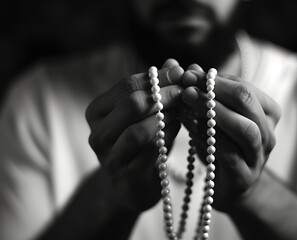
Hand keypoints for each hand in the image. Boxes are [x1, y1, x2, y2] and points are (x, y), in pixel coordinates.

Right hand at [85, 59, 183, 212]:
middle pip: (132, 104)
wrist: (131, 186)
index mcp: (97, 111)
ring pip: (139, 129)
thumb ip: (156, 89)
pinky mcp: (125, 177)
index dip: (158, 77)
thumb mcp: (146, 114)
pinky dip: (168, 136)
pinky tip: (179, 128)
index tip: (182, 73)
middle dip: (165, 95)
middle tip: (187, 92)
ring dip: (167, 117)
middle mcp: (97, 133)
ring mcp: (108, 157)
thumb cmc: (140, 144)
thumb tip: (173, 63)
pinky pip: (150, 151)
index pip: (127, 85)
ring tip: (185, 110)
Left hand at [180, 64, 280, 212]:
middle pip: (248, 101)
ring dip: (214, 111)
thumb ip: (202, 95)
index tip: (188, 74)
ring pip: (245, 128)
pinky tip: (190, 129)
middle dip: (215, 90)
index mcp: (266, 113)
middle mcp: (268, 133)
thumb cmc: (221, 147)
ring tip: (187, 100)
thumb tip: (188, 69)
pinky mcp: (244, 177)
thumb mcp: (212, 118)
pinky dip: (208, 138)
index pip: (243, 87)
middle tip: (187, 85)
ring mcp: (259, 156)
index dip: (214, 79)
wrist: (231, 187)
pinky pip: (229, 154)